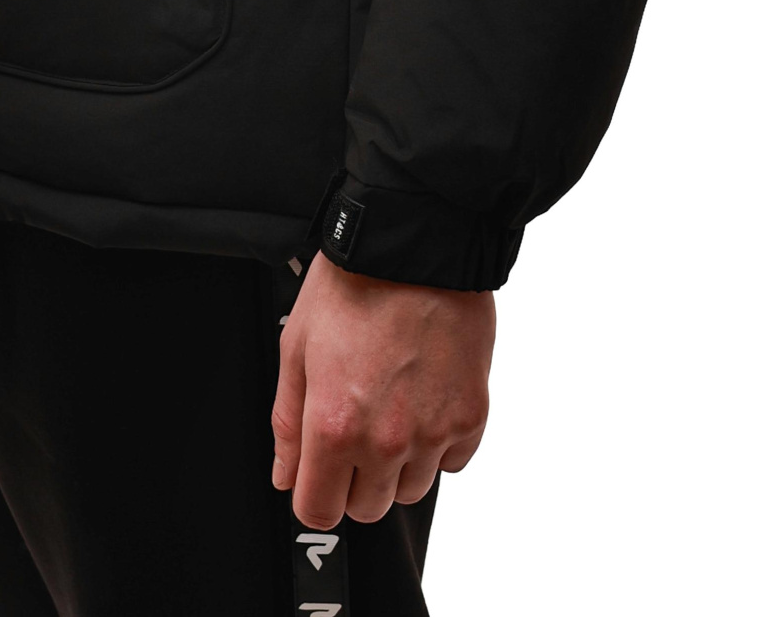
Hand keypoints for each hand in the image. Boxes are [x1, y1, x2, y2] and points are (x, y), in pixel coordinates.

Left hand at [271, 252, 494, 526]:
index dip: (313, 493)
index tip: (317, 475)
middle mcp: (386, 440)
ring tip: (392, 405)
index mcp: (335, 425)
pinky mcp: (471, 417)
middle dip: (355, 479)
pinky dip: (438, 442)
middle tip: (355, 427)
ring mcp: (433, 432)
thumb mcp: (296, 347)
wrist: (416, 246)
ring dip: (399, 463)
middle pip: (368, 508)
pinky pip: (453, 461)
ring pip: (411, 489)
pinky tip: (424, 398)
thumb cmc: (353, 286)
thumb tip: (286, 475)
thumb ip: (288, 422)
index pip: (318, 510)